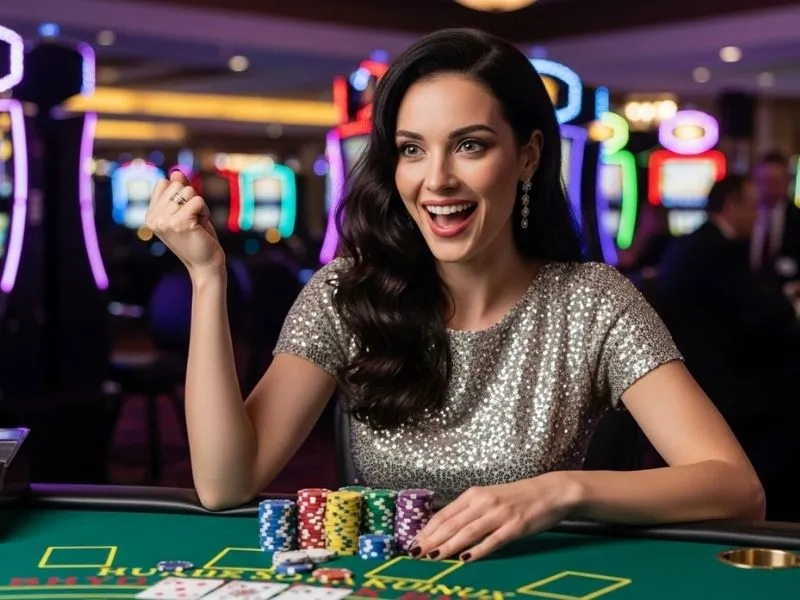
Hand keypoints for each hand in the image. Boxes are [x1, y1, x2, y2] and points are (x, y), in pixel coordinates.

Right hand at [145, 170, 224, 278]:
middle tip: (193, 220)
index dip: (181, 194)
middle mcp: (153, 218)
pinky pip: (198, 200)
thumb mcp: (186, 211)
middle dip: (192, 200)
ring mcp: (164, 221)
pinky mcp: (179, 223)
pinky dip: (205, 211)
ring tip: (196, 224)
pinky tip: (201, 226)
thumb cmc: (197, 237)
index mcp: (151, 215)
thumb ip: (180, 192)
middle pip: (177, 185)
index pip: (164, 183)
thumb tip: (176, 172)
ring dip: (199, 206)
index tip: (185, 214)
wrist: (205, 264)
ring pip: (188, 191)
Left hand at [411, 473, 579, 561]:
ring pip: (468, 532)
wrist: (550, 491)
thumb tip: (447, 528)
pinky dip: (477, 550)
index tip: (414, 542)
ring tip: (433, 557)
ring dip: (448, 546)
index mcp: (475, 495)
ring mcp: (499, 514)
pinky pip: (492, 540)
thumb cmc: (518, 497)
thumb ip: (470, 511)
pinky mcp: (515, 526)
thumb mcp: (490, 498)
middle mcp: (484, 502)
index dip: (428, 529)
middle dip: (432, 540)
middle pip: (452, 524)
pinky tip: (465, 559)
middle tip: (416, 553)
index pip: (445, 514)